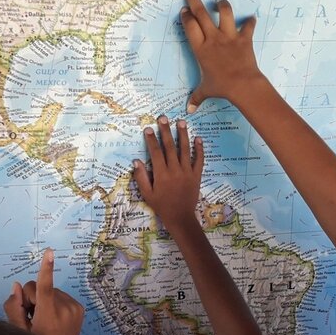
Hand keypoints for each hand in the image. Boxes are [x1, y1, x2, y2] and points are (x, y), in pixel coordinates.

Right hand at [3, 248, 84, 334]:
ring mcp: (74, 307)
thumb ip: (14, 308)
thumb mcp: (20, 331)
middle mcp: (65, 309)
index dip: (46, 269)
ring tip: (43, 320)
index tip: (50, 252)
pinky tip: (53, 318)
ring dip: (43, 301)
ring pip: (50, 290)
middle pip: (38, 287)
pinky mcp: (79, 306)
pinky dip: (53, 302)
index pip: (45, 287)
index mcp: (49, 315)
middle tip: (32, 317)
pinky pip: (59, 295)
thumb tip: (17, 286)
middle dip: (31, 298)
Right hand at [133, 116, 203, 231]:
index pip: (155, 152)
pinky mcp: (196, 175)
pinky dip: (199, 149)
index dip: (151, 140)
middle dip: (166, 131)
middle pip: (170, 147)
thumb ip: (141, 177)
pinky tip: (198, 138)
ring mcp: (187, 172)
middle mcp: (175, 170)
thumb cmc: (161, 206)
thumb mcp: (147, 194)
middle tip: (163, 117)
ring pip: (185, 150)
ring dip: (183, 134)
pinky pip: (199, 160)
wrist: (180, 217)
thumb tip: (136, 161)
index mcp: (161, 174)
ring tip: (181, 121)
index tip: (148, 128)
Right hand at [181, 0, 265, 112]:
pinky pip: (248, 26)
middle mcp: (212, 39)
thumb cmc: (221, 88)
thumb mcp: (206, 91)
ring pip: (224, 13)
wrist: (242, 85)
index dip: (186, 16)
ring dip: (222, 5)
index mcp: (200, 49)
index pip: (189, 26)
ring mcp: (228, 37)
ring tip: (219, 2)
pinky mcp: (244, 39)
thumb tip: (188, 110)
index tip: (184, 9)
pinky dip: (250, 22)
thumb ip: (196, 97)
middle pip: (200, 12)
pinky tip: (252, 18)